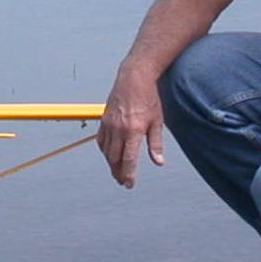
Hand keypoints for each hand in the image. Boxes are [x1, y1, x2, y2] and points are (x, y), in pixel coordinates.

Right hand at [96, 70, 164, 187]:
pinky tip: (109, 155)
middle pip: (114, 159)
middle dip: (118, 173)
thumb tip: (159, 162)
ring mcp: (109, 124)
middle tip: (123, 181)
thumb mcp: (157, 121)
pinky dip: (104, 151)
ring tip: (117, 171)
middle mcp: (118, 129)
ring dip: (111, 164)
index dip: (128, 175)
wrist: (134, 77)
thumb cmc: (148, 97)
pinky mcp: (104, 119)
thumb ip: (155, 144)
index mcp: (133, 130)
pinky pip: (101, 140)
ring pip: (106, 151)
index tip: (129, 184)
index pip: (128, 160)